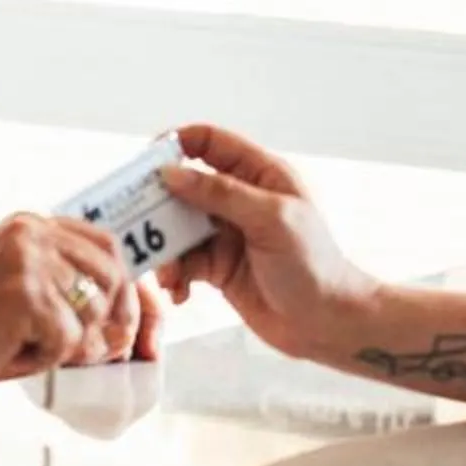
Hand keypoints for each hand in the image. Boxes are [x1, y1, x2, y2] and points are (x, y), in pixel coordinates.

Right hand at [0, 213, 141, 395]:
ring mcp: (28, 260)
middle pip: (110, 274)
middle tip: (93, 349)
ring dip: (68, 342)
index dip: (120, 285)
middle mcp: (31, 232)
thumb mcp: (22, 290)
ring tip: (25, 343)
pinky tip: (12, 349)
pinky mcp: (26, 294)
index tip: (120, 320)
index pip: (104, 244)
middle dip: (112, 319)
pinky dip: (47, 356)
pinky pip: (69, 338)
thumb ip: (67, 287)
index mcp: (30, 225)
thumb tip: (126, 315)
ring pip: (91, 313)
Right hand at [156, 123, 377, 360]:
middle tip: (138, 223)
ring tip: (168, 275)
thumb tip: (172, 173)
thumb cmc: (314, 266)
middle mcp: (241, 200)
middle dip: (161, 205)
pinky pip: (184, 262)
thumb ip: (221, 193)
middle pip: (186, 185)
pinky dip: (176, 276)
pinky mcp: (218, 266)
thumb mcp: (270, 220)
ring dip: (166, 250)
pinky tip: (180, 293)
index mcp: (261, 174)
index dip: (176, 143)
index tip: (146, 162)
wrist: (327, 323)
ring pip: (179, 228)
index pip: (211, 142)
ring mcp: (228, 233)